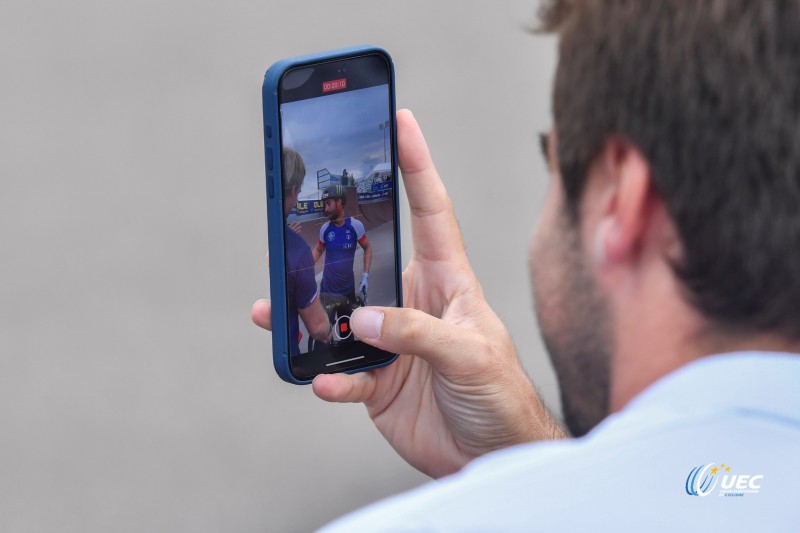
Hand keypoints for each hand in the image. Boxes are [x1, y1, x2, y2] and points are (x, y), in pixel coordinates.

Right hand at [252, 110, 563, 478]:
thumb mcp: (470, 354)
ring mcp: (391, 341)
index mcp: (447, 281)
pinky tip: (323, 380)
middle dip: (327, 243)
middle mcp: (414, 303)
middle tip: (291, 224)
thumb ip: (419, 332)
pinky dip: (327, 376)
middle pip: (363, 260)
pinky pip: (341, 371)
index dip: (416, 165)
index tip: (400, 121)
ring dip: (306, 313)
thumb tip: (365, 317)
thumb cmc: (501, 394)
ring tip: (274, 308)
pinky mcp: (376, 381)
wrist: (491, 456)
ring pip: (338, 315)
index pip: (431, 211)